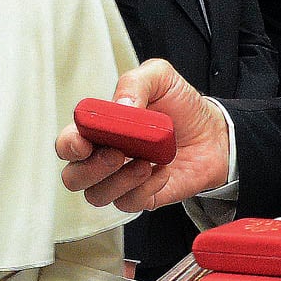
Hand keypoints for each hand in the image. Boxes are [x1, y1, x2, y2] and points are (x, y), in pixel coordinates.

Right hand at [57, 59, 230, 211]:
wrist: (214, 132)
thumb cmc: (180, 105)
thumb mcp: (159, 77)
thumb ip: (135, 82)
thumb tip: (121, 105)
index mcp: (98, 129)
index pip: (67, 144)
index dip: (68, 145)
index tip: (83, 142)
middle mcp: (102, 157)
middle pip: (72, 177)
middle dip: (90, 169)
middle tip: (117, 154)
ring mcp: (121, 180)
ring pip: (97, 196)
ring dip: (119, 181)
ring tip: (145, 161)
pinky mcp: (143, 197)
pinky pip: (130, 203)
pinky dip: (146, 188)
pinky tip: (161, 170)